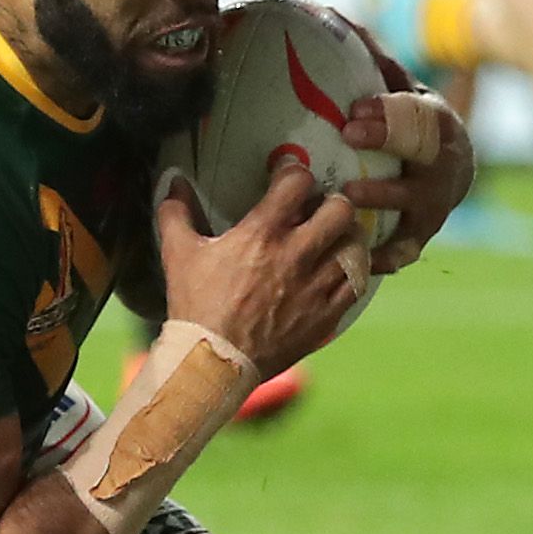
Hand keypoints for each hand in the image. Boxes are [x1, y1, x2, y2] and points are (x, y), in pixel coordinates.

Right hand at [153, 159, 367, 378]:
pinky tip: (342, 268)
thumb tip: (174, 182)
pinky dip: (354, 270)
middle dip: (332, 202)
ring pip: (355, 245)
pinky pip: (357, 282)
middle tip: (320, 209)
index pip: (296, 183)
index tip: (288, 177)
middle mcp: (296, 254)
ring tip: (334, 238)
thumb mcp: (178, 254)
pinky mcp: (326, 314)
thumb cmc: (196, 305)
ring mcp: (316, 286)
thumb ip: (176, 214)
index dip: (294, 172)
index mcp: (262, 234)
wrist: (213, 361)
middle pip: (339, 209)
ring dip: (346, 236)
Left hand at [338, 50, 474, 274]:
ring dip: (383, 201)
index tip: (355, 108)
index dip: (390, 111)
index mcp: (437, 124)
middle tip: (349, 133)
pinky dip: (382, 256)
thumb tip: (332, 15)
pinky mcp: (420, 238)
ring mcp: (435, 205)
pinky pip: (403, 251)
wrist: (447, 171)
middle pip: (424, 154)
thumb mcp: (400, 89)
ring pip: (416, 207)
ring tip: (345, 198)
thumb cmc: (409, 122)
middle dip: (389, 140)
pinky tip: (352, 256)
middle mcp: (443, 165)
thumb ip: (373, 61)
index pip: (419, 113)